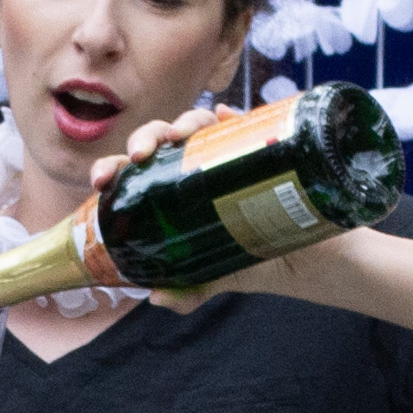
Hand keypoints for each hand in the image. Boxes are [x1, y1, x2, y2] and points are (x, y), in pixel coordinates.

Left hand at [87, 107, 351, 314]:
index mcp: (173, 191)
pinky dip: (232, 115)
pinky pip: (247, 123)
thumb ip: (188, 290)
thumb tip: (157, 297)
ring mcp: (231, 153)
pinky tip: (224, 117)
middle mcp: (197, 166)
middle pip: (162, 139)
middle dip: (144, 137)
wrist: (310, 264)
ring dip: (184, 120)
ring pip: (199, 122)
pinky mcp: (266, 149)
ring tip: (178, 136)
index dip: (113, 168)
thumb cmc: (254, 262)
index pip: (135, 171)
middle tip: (140, 156)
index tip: (101, 181)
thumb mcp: (216, 280)